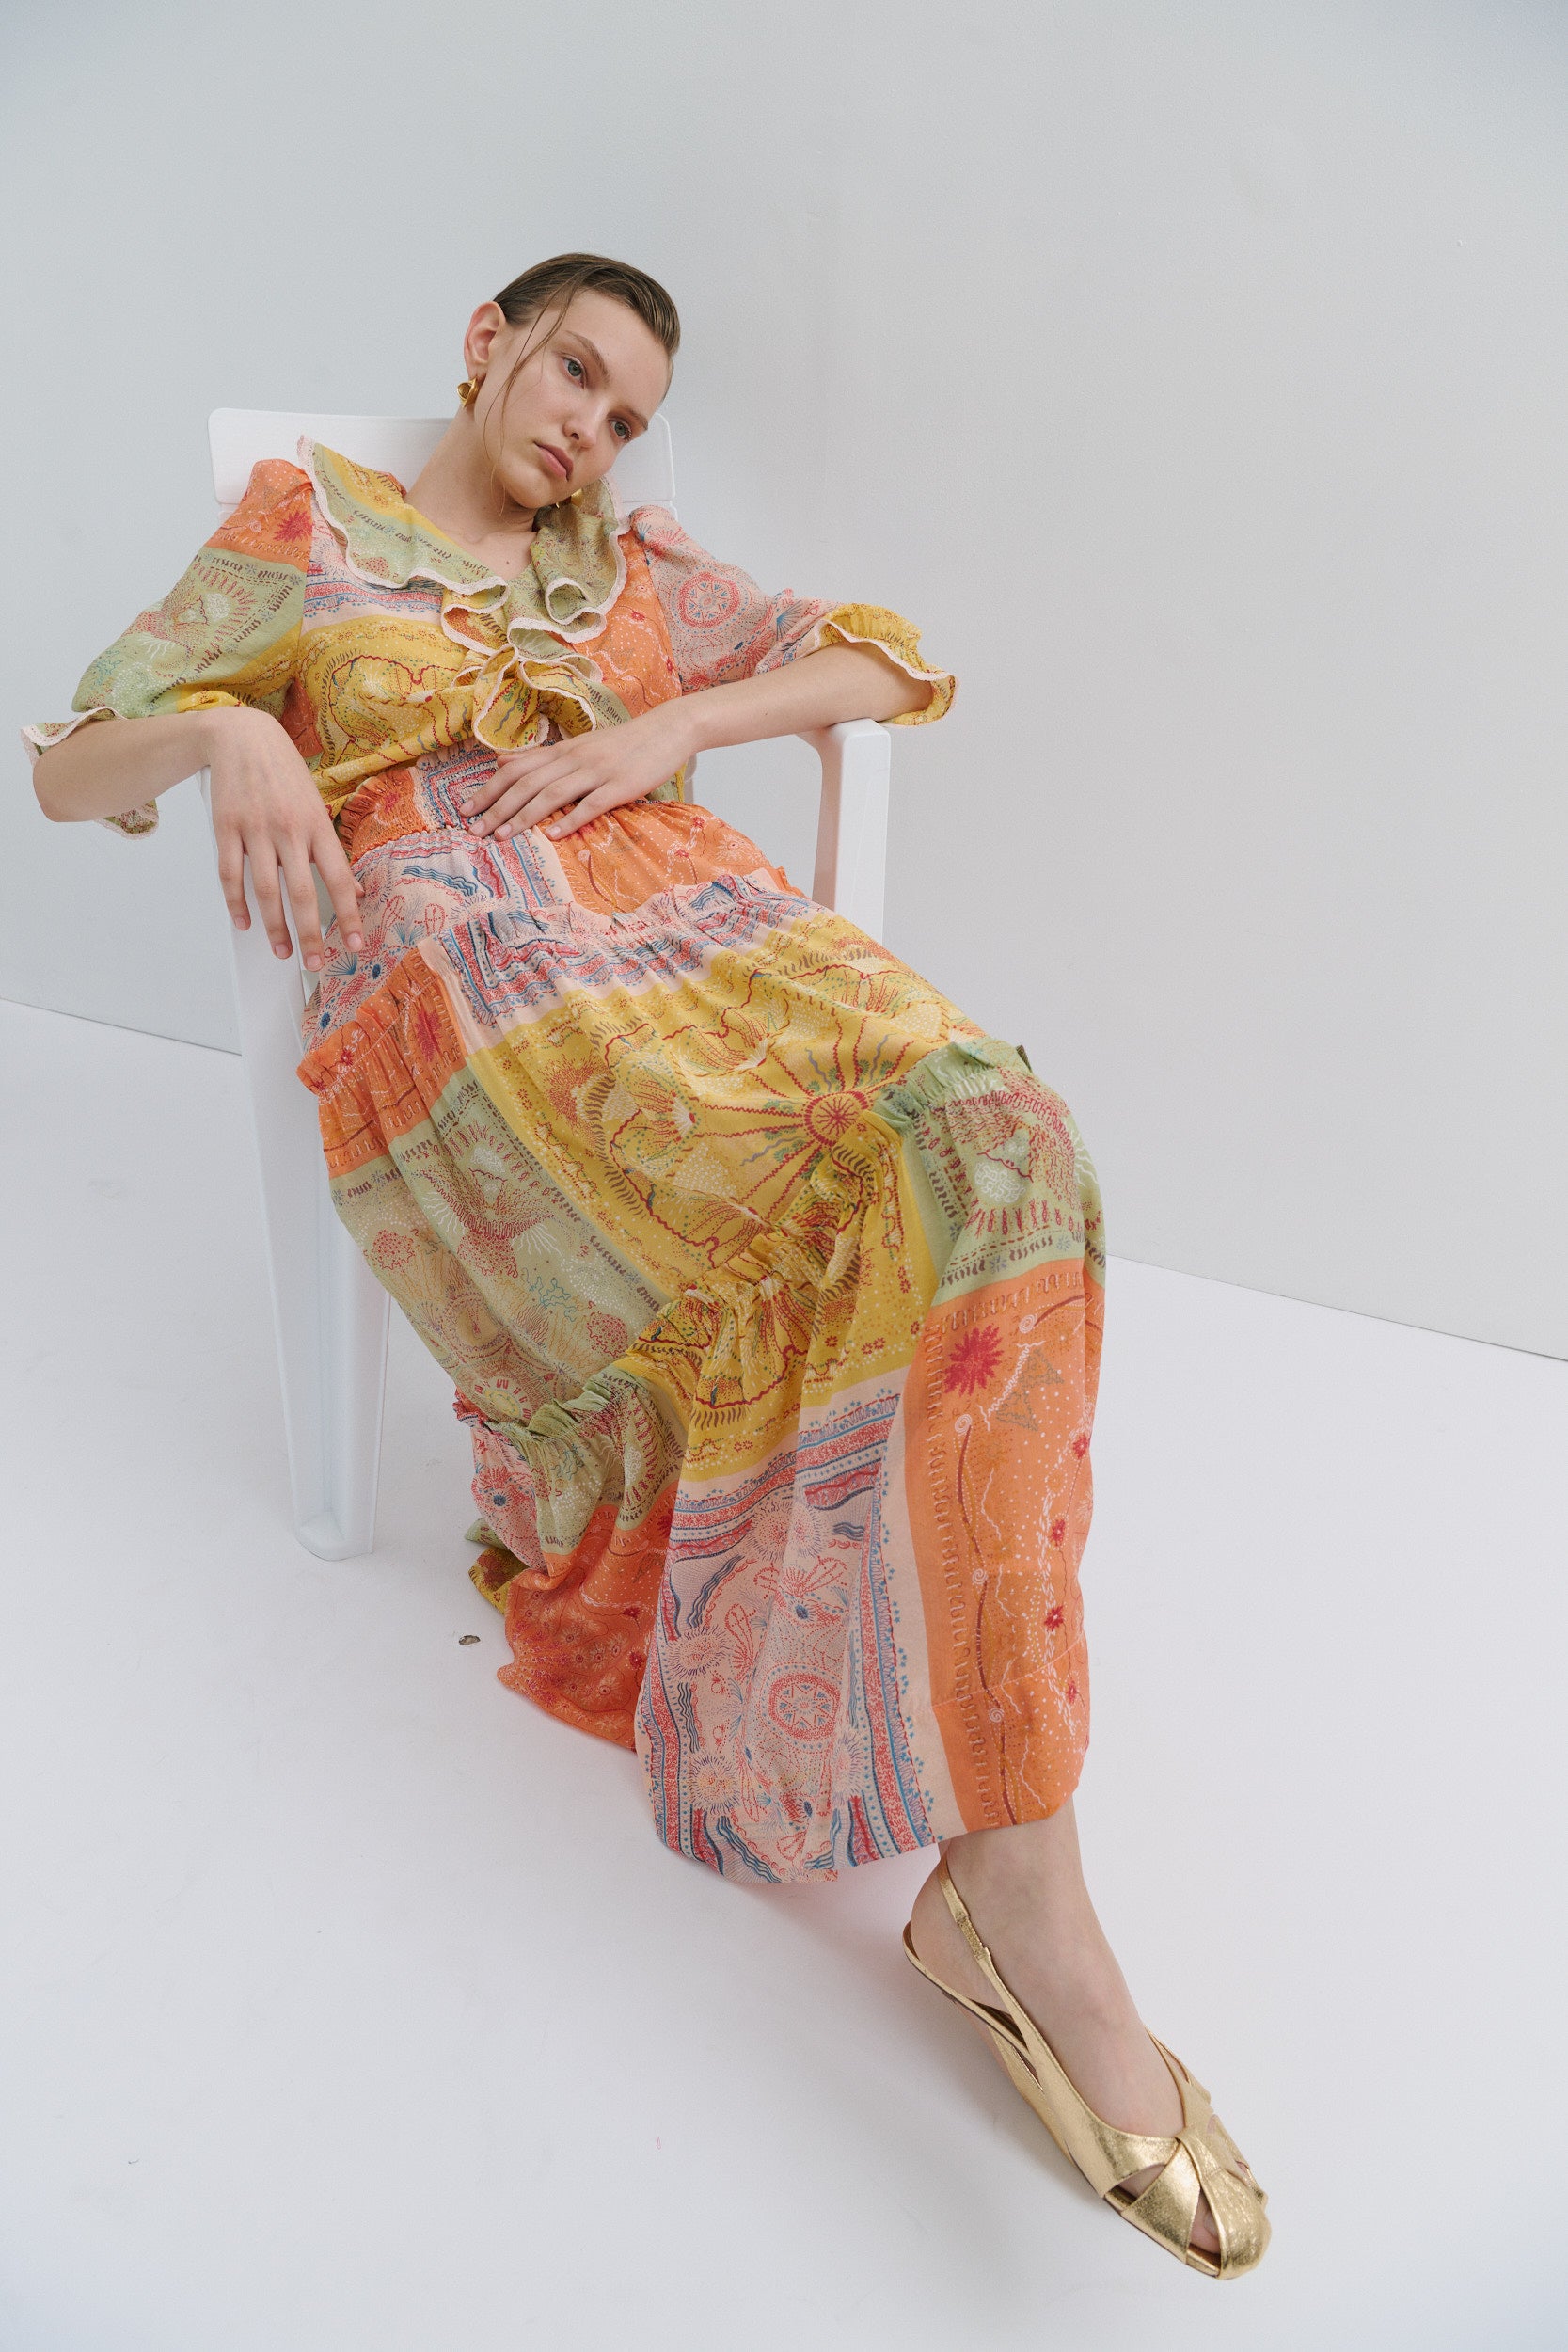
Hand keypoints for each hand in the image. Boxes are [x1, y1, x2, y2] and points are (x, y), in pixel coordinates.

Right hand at [206, 706, 364, 970]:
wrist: (242, 736)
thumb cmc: (285, 774)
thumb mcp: (317, 806)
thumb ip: (332, 851)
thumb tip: (357, 891)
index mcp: (317, 825)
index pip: (339, 879)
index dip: (349, 915)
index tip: (353, 946)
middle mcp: (289, 829)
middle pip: (302, 892)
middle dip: (310, 933)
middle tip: (314, 964)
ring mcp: (255, 829)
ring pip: (265, 889)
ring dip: (274, 926)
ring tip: (282, 952)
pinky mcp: (225, 827)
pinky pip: (230, 873)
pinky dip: (236, 902)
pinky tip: (244, 923)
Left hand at [457, 702, 693, 841]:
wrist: (668, 729)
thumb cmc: (624, 742)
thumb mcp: (579, 745)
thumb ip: (542, 757)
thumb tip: (501, 762)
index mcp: (563, 751)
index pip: (516, 770)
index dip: (489, 789)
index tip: (465, 809)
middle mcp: (574, 759)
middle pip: (526, 784)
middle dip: (496, 807)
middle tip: (473, 829)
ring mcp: (597, 772)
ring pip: (551, 794)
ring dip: (523, 816)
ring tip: (501, 835)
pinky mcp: (620, 786)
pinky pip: (590, 804)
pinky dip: (569, 819)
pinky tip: (552, 835)